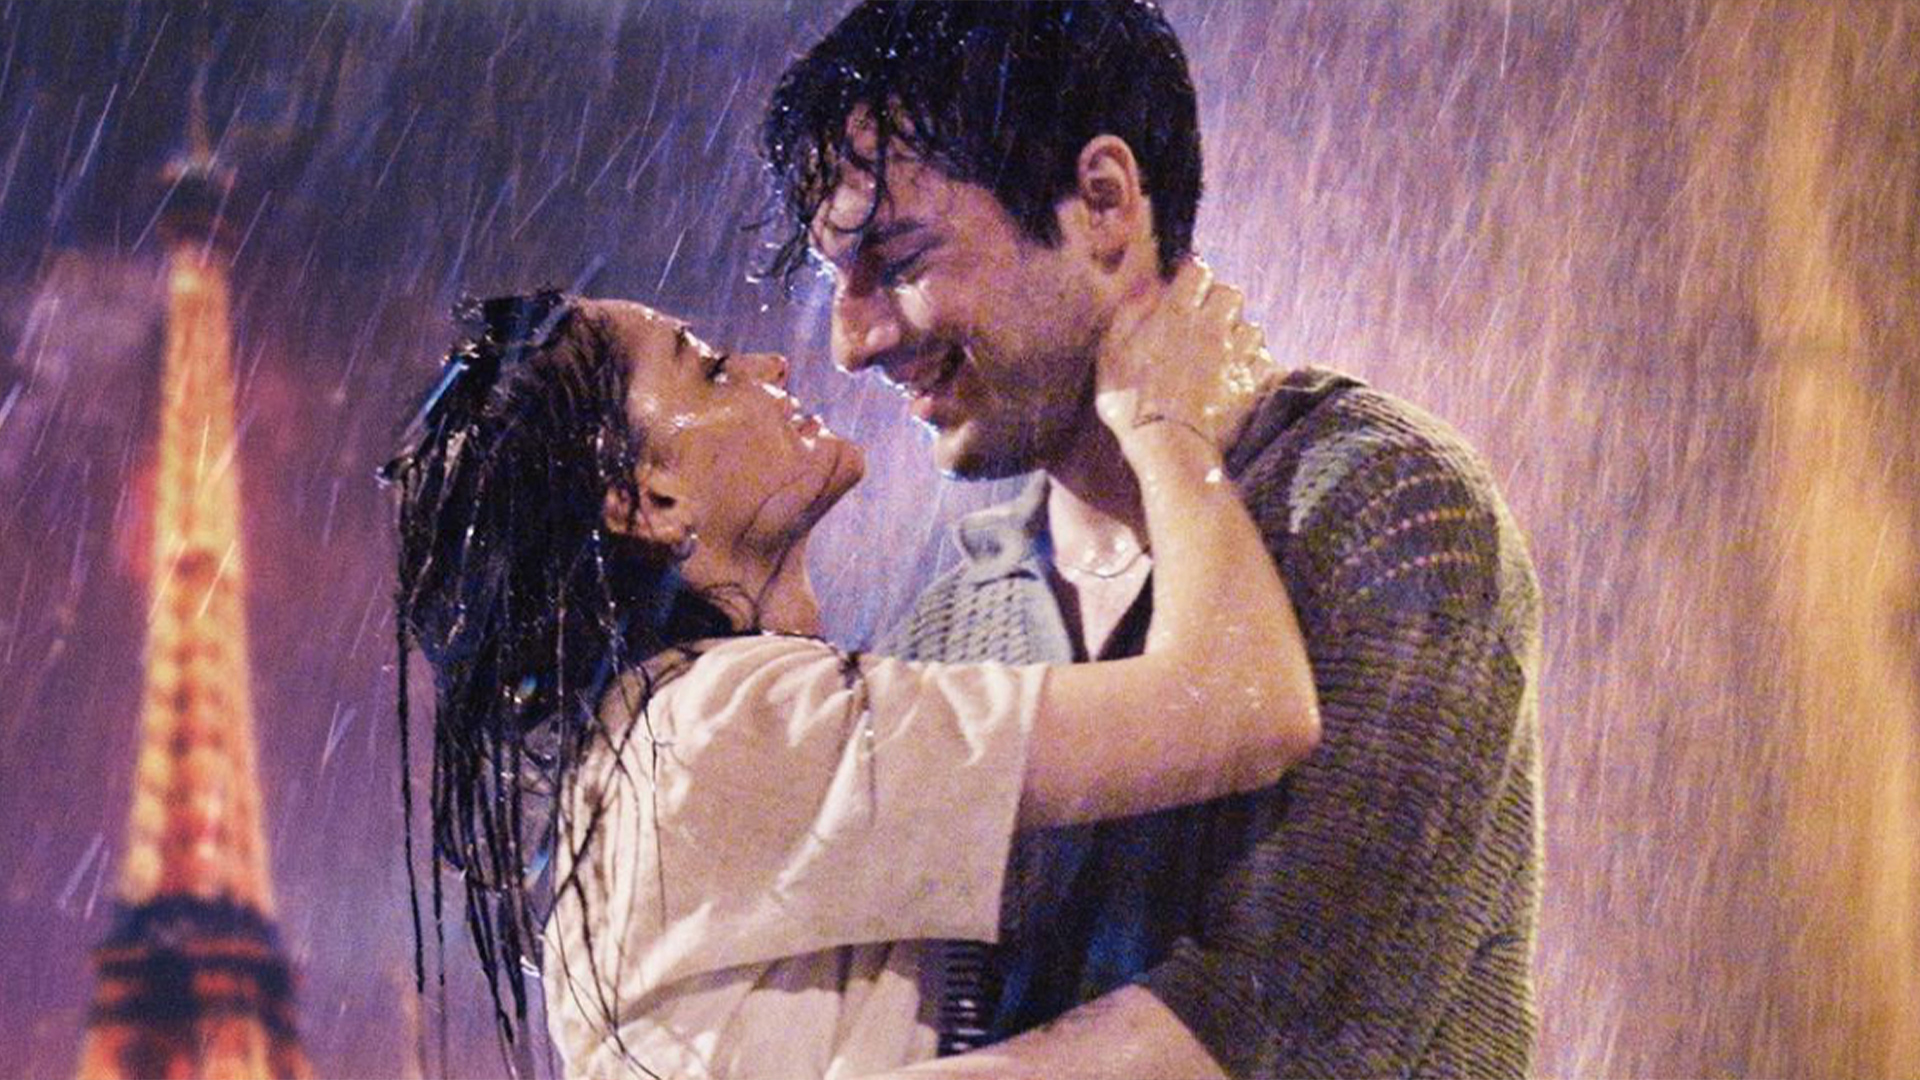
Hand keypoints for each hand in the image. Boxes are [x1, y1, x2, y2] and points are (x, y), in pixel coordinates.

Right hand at [1095, 258, 1275, 448]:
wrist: (1168, 446)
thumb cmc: (1131, 400)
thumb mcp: (1112, 352)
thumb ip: (1131, 313)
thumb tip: (1150, 287)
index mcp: (1176, 313)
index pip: (1198, 270)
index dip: (1192, 278)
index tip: (1184, 290)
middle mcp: (1212, 326)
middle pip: (1230, 293)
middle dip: (1219, 303)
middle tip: (1204, 322)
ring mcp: (1236, 355)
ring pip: (1251, 326)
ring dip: (1239, 334)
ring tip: (1223, 352)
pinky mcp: (1251, 383)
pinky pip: (1265, 361)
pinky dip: (1254, 365)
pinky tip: (1238, 375)